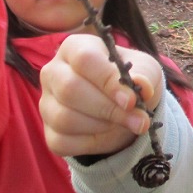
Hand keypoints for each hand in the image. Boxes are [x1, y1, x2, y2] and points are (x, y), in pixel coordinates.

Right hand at [40, 34, 164, 158]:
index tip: (131, 101)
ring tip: (124, 124)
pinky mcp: (49, 132)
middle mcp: (53, 72)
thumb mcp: (145, 70)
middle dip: (109, 109)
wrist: (124, 106)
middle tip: (138, 120)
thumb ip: (144, 75)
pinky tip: (107, 134)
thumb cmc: (130, 79)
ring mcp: (46, 103)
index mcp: (73, 48)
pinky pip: (62, 142)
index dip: (108, 81)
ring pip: (64, 118)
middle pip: (70, 89)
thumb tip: (141, 86)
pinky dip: (91, 144)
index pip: (84, 59)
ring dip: (102, 126)